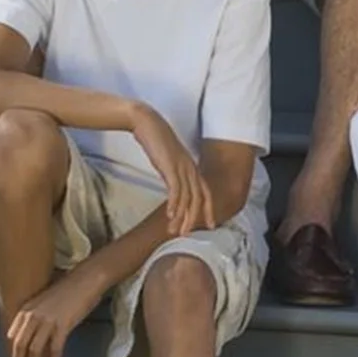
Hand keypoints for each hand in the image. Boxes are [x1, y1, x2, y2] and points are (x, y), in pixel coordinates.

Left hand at [6, 270, 109, 356]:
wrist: (84, 281)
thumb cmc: (66, 290)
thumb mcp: (43, 301)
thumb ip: (34, 314)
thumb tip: (30, 331)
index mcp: (27, 308)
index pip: (12, 334)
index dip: (12, 349)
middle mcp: (33, 315)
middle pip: (20, 344)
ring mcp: (47, 320)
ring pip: (34, 349)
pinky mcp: (62, 325)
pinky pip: (55, 347)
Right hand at [130, 104, 215, 236]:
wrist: (147, 122)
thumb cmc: (155, 140)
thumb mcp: (168, 159)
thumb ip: (173, 172)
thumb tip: (172, 185)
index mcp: (191, 167)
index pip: (205, 192)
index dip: (208, 209)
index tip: (210, 225)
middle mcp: (190, 168)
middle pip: (199, 198)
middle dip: (194, 218)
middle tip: (188, 234)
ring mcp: (182, 167)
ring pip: (187, 197)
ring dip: (182, 216)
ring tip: (175, 230)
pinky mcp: (171, 166)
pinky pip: (175, 189)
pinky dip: (174, 204)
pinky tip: (170, 215)